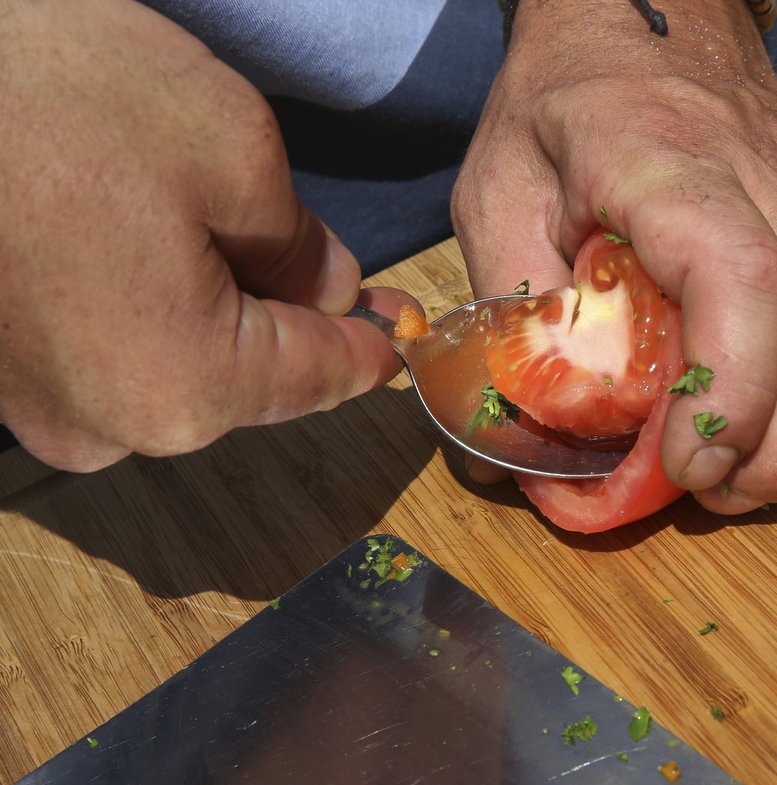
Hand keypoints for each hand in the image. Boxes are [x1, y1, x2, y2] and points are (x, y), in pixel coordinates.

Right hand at [0, 0, 406, 471]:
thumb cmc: (54, 93)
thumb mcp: (230, 147)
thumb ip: (300, 243)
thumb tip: (327, 286)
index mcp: (184, 387)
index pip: (317, 377)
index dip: (366, 346)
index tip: (396, 330)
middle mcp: (109, 428)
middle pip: (248, 380)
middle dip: (287, 320)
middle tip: (312, 257)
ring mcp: (37, 410)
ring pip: (175, 368)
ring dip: (210, 311)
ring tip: (200, 226)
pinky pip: (105, 353)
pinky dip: (140, 307)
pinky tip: (133, 240)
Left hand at [452, 0, 776, 512]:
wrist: (643, 11)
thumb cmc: (561, 104)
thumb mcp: (495, 190)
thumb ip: (511, 307)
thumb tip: (521, 438)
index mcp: (669, 163)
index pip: (741, 281)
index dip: (729, 392)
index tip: (683, 465)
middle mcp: (769, 178)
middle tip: (719, 497)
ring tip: (761, 471)